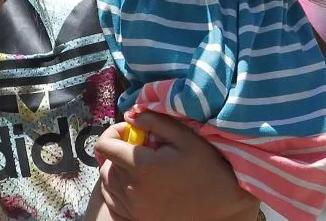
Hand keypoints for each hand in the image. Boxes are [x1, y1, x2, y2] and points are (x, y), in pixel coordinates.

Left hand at [94, 112, 259, 220]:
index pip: (104, 145)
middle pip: (106, 164)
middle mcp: (133, 189)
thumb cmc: (206, 168)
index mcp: (142, 166)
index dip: (113, 132)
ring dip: (116, 170)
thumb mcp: (184, 136)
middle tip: (140, 147)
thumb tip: (130, 115)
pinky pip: (113, 202)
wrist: (221, 206)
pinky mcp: (137, 218)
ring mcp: (134, 207)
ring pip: (107, 183)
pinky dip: (118, 190)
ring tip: (140, 165)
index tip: (130, 131)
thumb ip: (154, 121)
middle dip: (118, 150)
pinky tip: (137, 184)